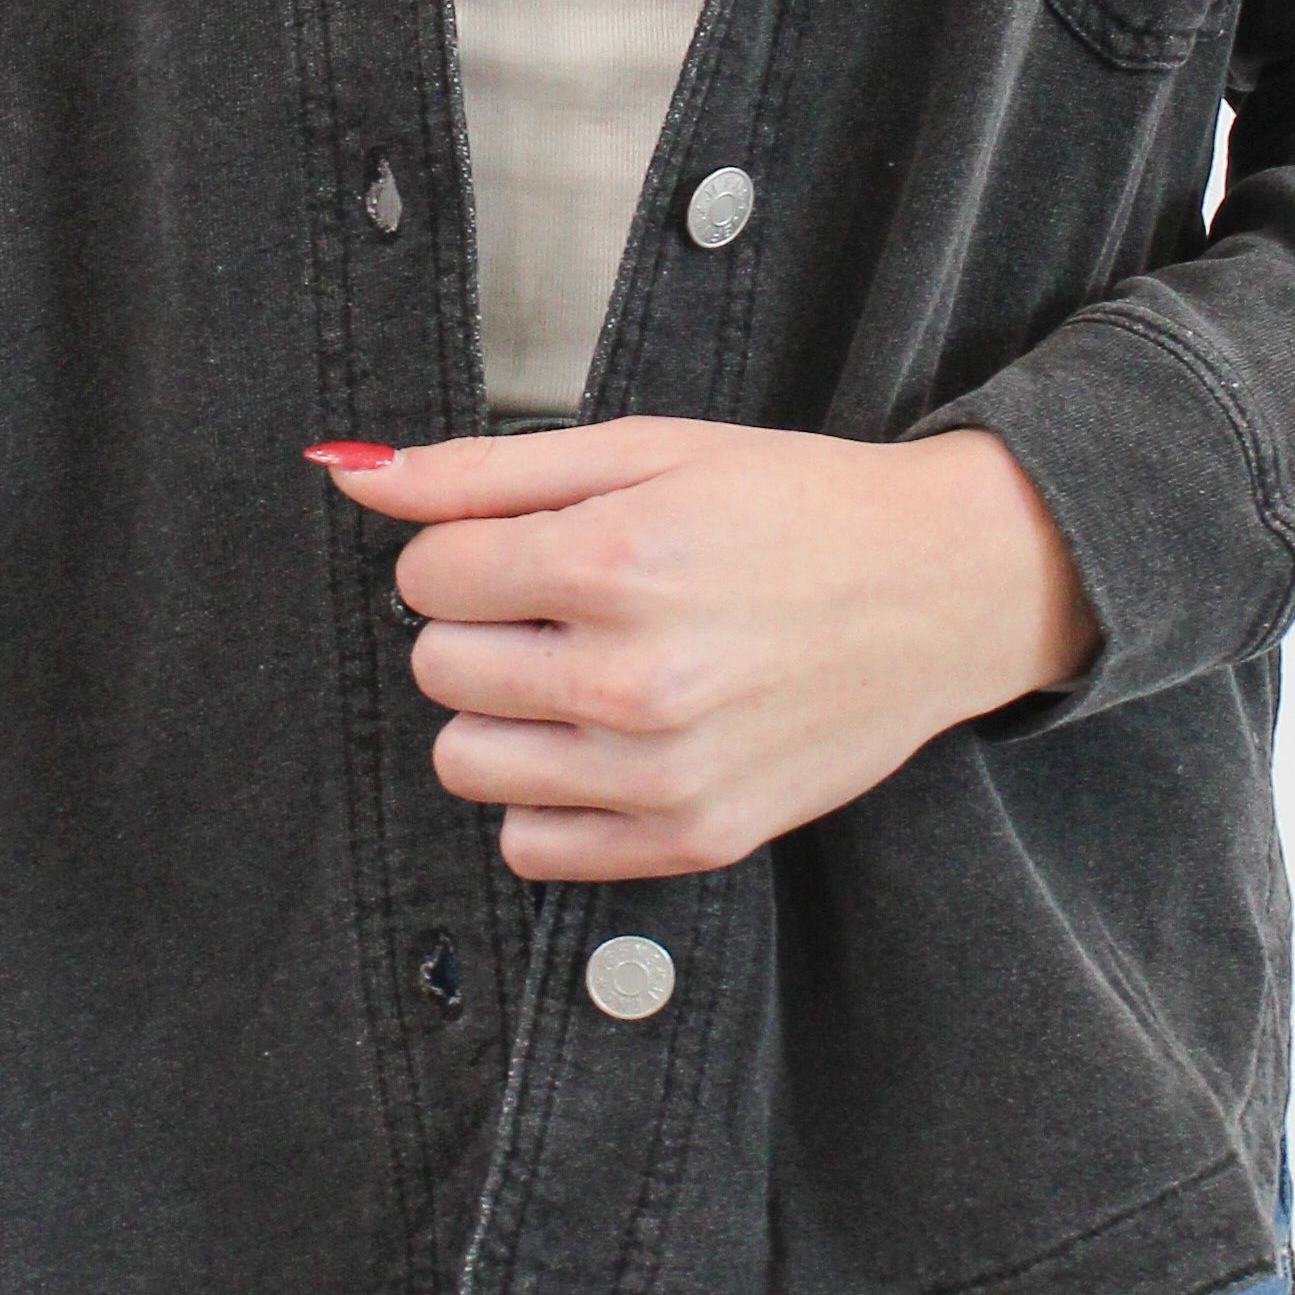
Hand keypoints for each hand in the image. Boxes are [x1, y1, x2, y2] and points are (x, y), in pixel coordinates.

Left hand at [318, 417, 1095, 879]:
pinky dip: (549, 796)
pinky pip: (531, 847)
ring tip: (581, 670)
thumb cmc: (796, 506)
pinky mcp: (695, 837)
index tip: (526, 546)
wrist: (940, 588)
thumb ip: (485, 469)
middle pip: (438, 668)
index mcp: (616, 563)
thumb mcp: (643, 448)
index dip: (465, 551)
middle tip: (566, 604)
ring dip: (503, 714)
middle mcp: (634, 678)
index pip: (428, 577)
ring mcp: (664, 772)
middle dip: (481, 626)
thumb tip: (353, 478)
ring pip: (466, 762)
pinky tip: (605, 738)